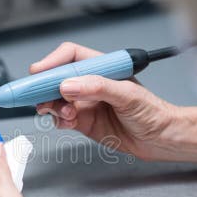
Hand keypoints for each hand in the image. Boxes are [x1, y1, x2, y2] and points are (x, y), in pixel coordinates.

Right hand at [31, 42, 178, 160]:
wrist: (161, 140)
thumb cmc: (154, 112)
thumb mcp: (128, 95)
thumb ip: (97, 88)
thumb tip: (67, 86)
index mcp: (102, 68)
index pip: (70, 56)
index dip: (52, 62)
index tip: (38, 73)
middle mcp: (90, 83)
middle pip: (56, 78)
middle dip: (43, 87)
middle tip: (34, 96)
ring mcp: (85, 103)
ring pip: (54, 99)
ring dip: (51, 106)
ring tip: (63, 114)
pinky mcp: (82, 121)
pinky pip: (60, 118)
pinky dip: (57, 121)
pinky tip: (67, 123)